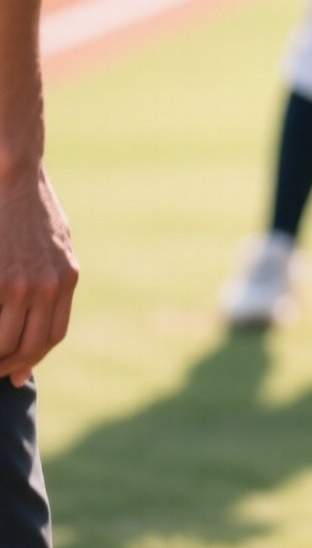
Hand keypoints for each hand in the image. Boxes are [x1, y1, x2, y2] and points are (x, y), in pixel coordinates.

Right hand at [0, 155, 78, 385]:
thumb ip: (55, 275)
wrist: (17, 176)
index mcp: (68, 278)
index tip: (18, 372)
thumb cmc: (33, 207)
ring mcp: (23, 284)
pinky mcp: (0, 280)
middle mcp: (50, 285)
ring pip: (8, 341)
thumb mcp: (58, 242)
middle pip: (33, 344)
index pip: (53, 334)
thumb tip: (47, 305)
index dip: (34, 357)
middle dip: (12, 365)